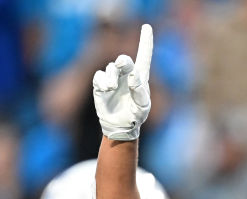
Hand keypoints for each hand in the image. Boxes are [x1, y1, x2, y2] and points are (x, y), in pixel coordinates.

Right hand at [93, 24, 152, 140]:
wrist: (121, 125)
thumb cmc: (136, 115)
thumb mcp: (143, 107)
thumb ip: (140, 92)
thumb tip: (133, 76)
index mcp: (140, 76)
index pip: (144, 55)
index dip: (145, 41)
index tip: (147, 27)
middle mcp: (126, 74)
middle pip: (124, 60)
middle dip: (123, 62)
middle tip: (122, 65)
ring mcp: (113, 78)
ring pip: (111, 68)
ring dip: (112, 77)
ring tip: (112, 87)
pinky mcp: (101, 84)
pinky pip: (99, 76)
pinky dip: (102, 81)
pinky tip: (106, 89)